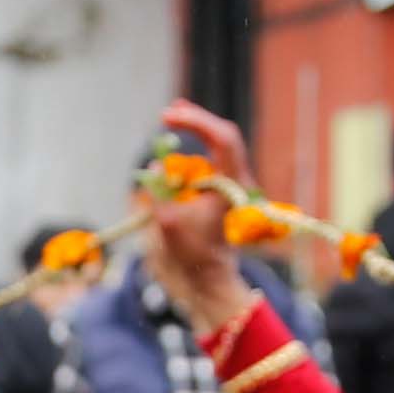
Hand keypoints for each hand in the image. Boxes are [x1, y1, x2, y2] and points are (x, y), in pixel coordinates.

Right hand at [138, 99, 262, 341]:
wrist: (208, 280)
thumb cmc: (191, 256)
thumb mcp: (166, 223)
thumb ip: (158, 192)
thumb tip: (157, 165)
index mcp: (231, 187)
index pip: (223, 140)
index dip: (197, 122)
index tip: (168, 118)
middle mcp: (237, 182)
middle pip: (223, 136)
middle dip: (196, 121)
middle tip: (169, 112)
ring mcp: (232, 186)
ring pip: (218, 146)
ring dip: (196, 130)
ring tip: (172, 116)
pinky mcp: (222, 191)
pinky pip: (211, 160)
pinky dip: (195, 147)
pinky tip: (179, 136)